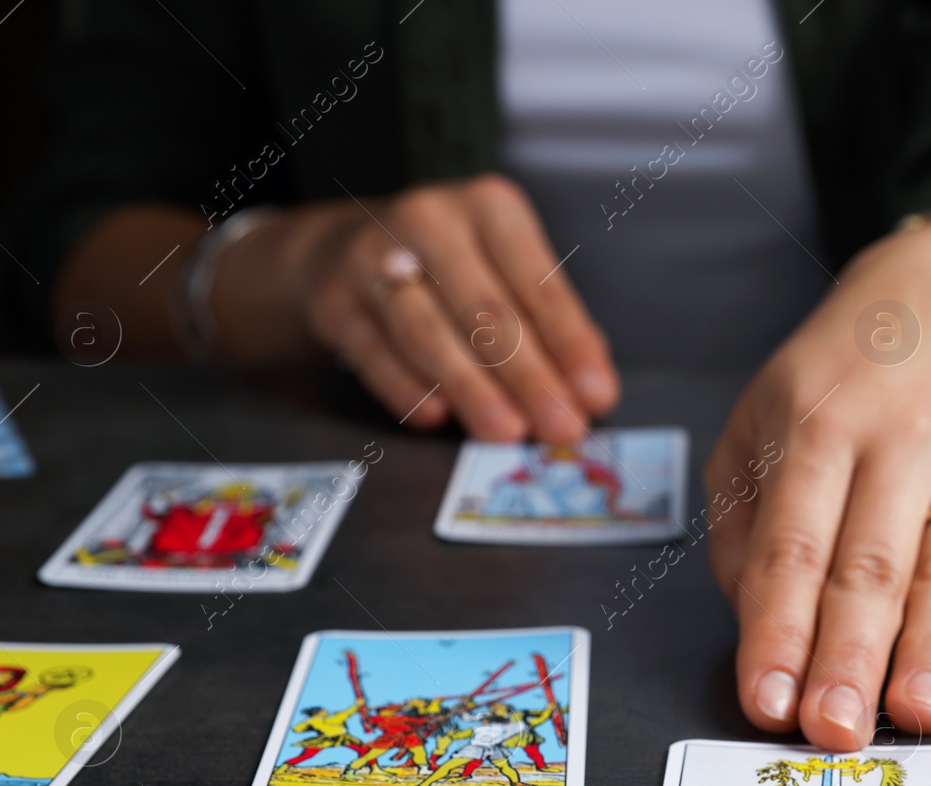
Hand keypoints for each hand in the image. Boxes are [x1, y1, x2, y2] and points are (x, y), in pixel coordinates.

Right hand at [300, 174, 618, 440]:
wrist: (342, 251)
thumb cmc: (450, 269)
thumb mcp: (505, 270)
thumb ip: (549, 325)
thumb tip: (589, 390)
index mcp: (490, 208)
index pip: (539, 283)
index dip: (571, 344)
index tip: (597, 395)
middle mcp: (430, 220)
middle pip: (486, 310)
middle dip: (529, 376)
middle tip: (561, 427)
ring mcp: (373, 257)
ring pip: (428, 332)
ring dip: (472, 388)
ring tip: (506, 432)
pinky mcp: (333, 301)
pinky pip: (375, 353)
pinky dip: (407, 389)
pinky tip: (437, 418)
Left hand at [705, 219, 930, 750]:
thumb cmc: (840, 380)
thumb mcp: (761, 422)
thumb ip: (746, 523)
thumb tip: (759, 623)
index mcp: (818, 425)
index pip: (793, 547)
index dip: (779, 631)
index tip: (767, 704)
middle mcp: (900, 439)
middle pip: (873, 564)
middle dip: (851, 656)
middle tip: (836, 732)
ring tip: (919, 715)